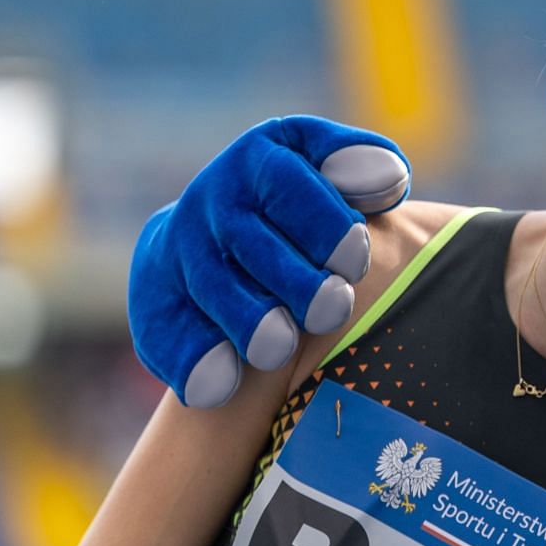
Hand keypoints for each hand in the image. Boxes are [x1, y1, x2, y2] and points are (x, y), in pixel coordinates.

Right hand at [128, 116, 409, 407]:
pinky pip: (166, 332)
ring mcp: (178, 252)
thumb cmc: (301, 206)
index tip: (356, 260)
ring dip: (247, 320)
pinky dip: (193, 360)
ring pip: (211, 288)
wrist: (213, 233)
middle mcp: (213, 201)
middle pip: (250, 242)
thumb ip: (359, 166)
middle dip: (295, 280)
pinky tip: (219, 386)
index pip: (287, 183)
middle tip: (333, 309)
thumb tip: (388, 177)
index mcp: (260, 159)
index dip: (324, 223)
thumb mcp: (328, 169)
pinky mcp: (157, 304)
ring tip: (280, 349)